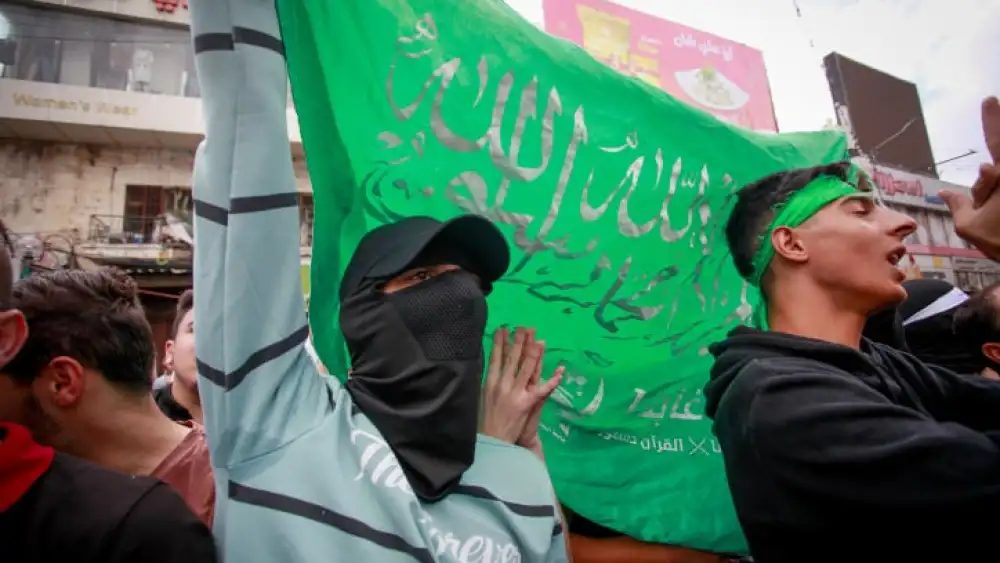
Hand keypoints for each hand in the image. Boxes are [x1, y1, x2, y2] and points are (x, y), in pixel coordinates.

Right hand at [480, 327, 563, 444]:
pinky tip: (560, 371)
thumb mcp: (483, 397)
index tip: (502, 328)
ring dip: (534, 354)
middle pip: (512, 359)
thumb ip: (490, 380)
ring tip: (538, 340)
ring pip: (527, 369)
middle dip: (518, 342)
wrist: (494, 441)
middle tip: (523, 327)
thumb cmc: (488, 419)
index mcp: (490, 383)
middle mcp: (502, 385)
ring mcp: (515, 393)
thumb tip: (492, 363)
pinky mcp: (527, 403)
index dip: (499, 343)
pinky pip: (543, 390)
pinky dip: (552, 381)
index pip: (495, 358)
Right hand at [941, 96, 999, 260]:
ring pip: (996, 185)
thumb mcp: (970, 227)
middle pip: (993, 171)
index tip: (989, 100)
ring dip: (988, 200)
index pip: (996, 141)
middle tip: (986, 198)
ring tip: (992, 220)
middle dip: (984, 189)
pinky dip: (986, 200)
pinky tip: (988, 207)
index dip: (992, 120)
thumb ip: (958, 205)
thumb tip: (943, 191)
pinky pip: (992, 195)